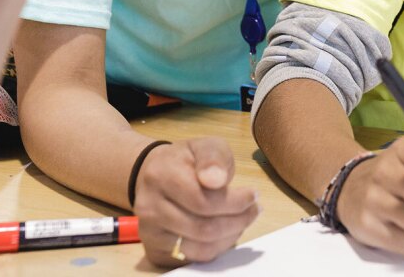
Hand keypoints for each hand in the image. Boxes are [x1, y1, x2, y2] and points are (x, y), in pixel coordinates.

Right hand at [134, 138, 261, 266]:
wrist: (152, 176)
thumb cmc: (185, 160)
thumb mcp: (204, 146)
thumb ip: (213, 159)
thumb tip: (216, 180)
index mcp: (161, 176)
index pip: (203, 200)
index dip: (235, 202)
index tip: (253, 194)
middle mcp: (149, 208)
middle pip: (203, 228)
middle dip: (238, 220)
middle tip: (254, 209)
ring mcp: (150, 233)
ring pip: (201, 248)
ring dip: (231, 236)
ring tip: (243, 219)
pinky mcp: (155, 251)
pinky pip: (194, 258)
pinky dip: (218, 248)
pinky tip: (226, 231)